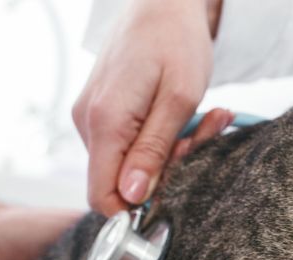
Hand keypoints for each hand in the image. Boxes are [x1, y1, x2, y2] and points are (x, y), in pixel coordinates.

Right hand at [74, 0, 224, 215]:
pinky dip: (159, 137)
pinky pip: (127, 143)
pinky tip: (185, 114)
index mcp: (105, 123)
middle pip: (120, 181)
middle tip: (205, 134)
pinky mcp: (101, 111)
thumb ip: (154, 150)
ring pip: (127, 163)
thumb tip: (132, 196)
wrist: (161, 1)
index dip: (139, 207)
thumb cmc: (176, 41)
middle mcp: (88, 123)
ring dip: (169, 151)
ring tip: (204, 117)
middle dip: (167, 171)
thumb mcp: (179, 99)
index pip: (104, 197)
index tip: (178, 186)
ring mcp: (91, 117)